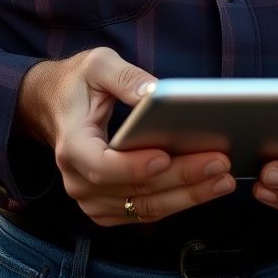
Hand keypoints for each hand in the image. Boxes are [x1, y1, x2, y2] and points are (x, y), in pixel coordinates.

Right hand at [15, 47, 234, 225]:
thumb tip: (155, 93)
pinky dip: (178, 201)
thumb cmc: (78, 83)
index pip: (103, 165)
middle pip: (134, 190)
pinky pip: (146, 211)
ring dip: (187, 196)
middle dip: (180, 177)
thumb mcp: (96, 65)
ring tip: (223, 178)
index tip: (165, 155)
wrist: (54, 106)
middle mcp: (78, 180)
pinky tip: (206, 187)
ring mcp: (92, 200)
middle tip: (218, 162)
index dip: (134, 166)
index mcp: (71, 145)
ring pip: (145, 207)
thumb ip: (125, 77)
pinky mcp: (108, 208)